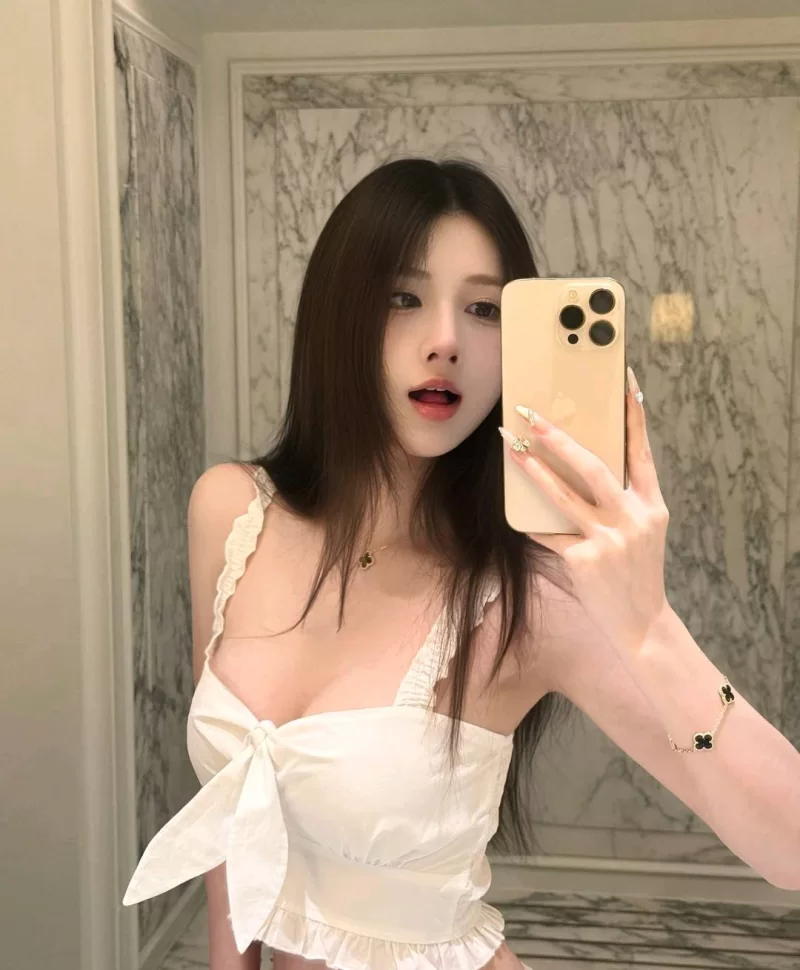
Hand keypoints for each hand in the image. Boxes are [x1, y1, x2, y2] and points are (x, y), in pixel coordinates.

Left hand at [499, 367, 670, 655]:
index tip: (625, 380)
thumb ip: (621, 502)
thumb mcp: (642, 532)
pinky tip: (515, 513)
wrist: (643, 624)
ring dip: (533, 468)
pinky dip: (532, 523)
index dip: (634, 415)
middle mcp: (633, 516)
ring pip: (564, 494)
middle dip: (559, 437)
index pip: (643, 450)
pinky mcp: (585, 559)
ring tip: (512, 447)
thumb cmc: (637, 573)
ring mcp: (609, 538)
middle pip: (593, 465)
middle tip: (532, 414)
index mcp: (651, 505)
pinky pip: (549, 533)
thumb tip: (579, 469)